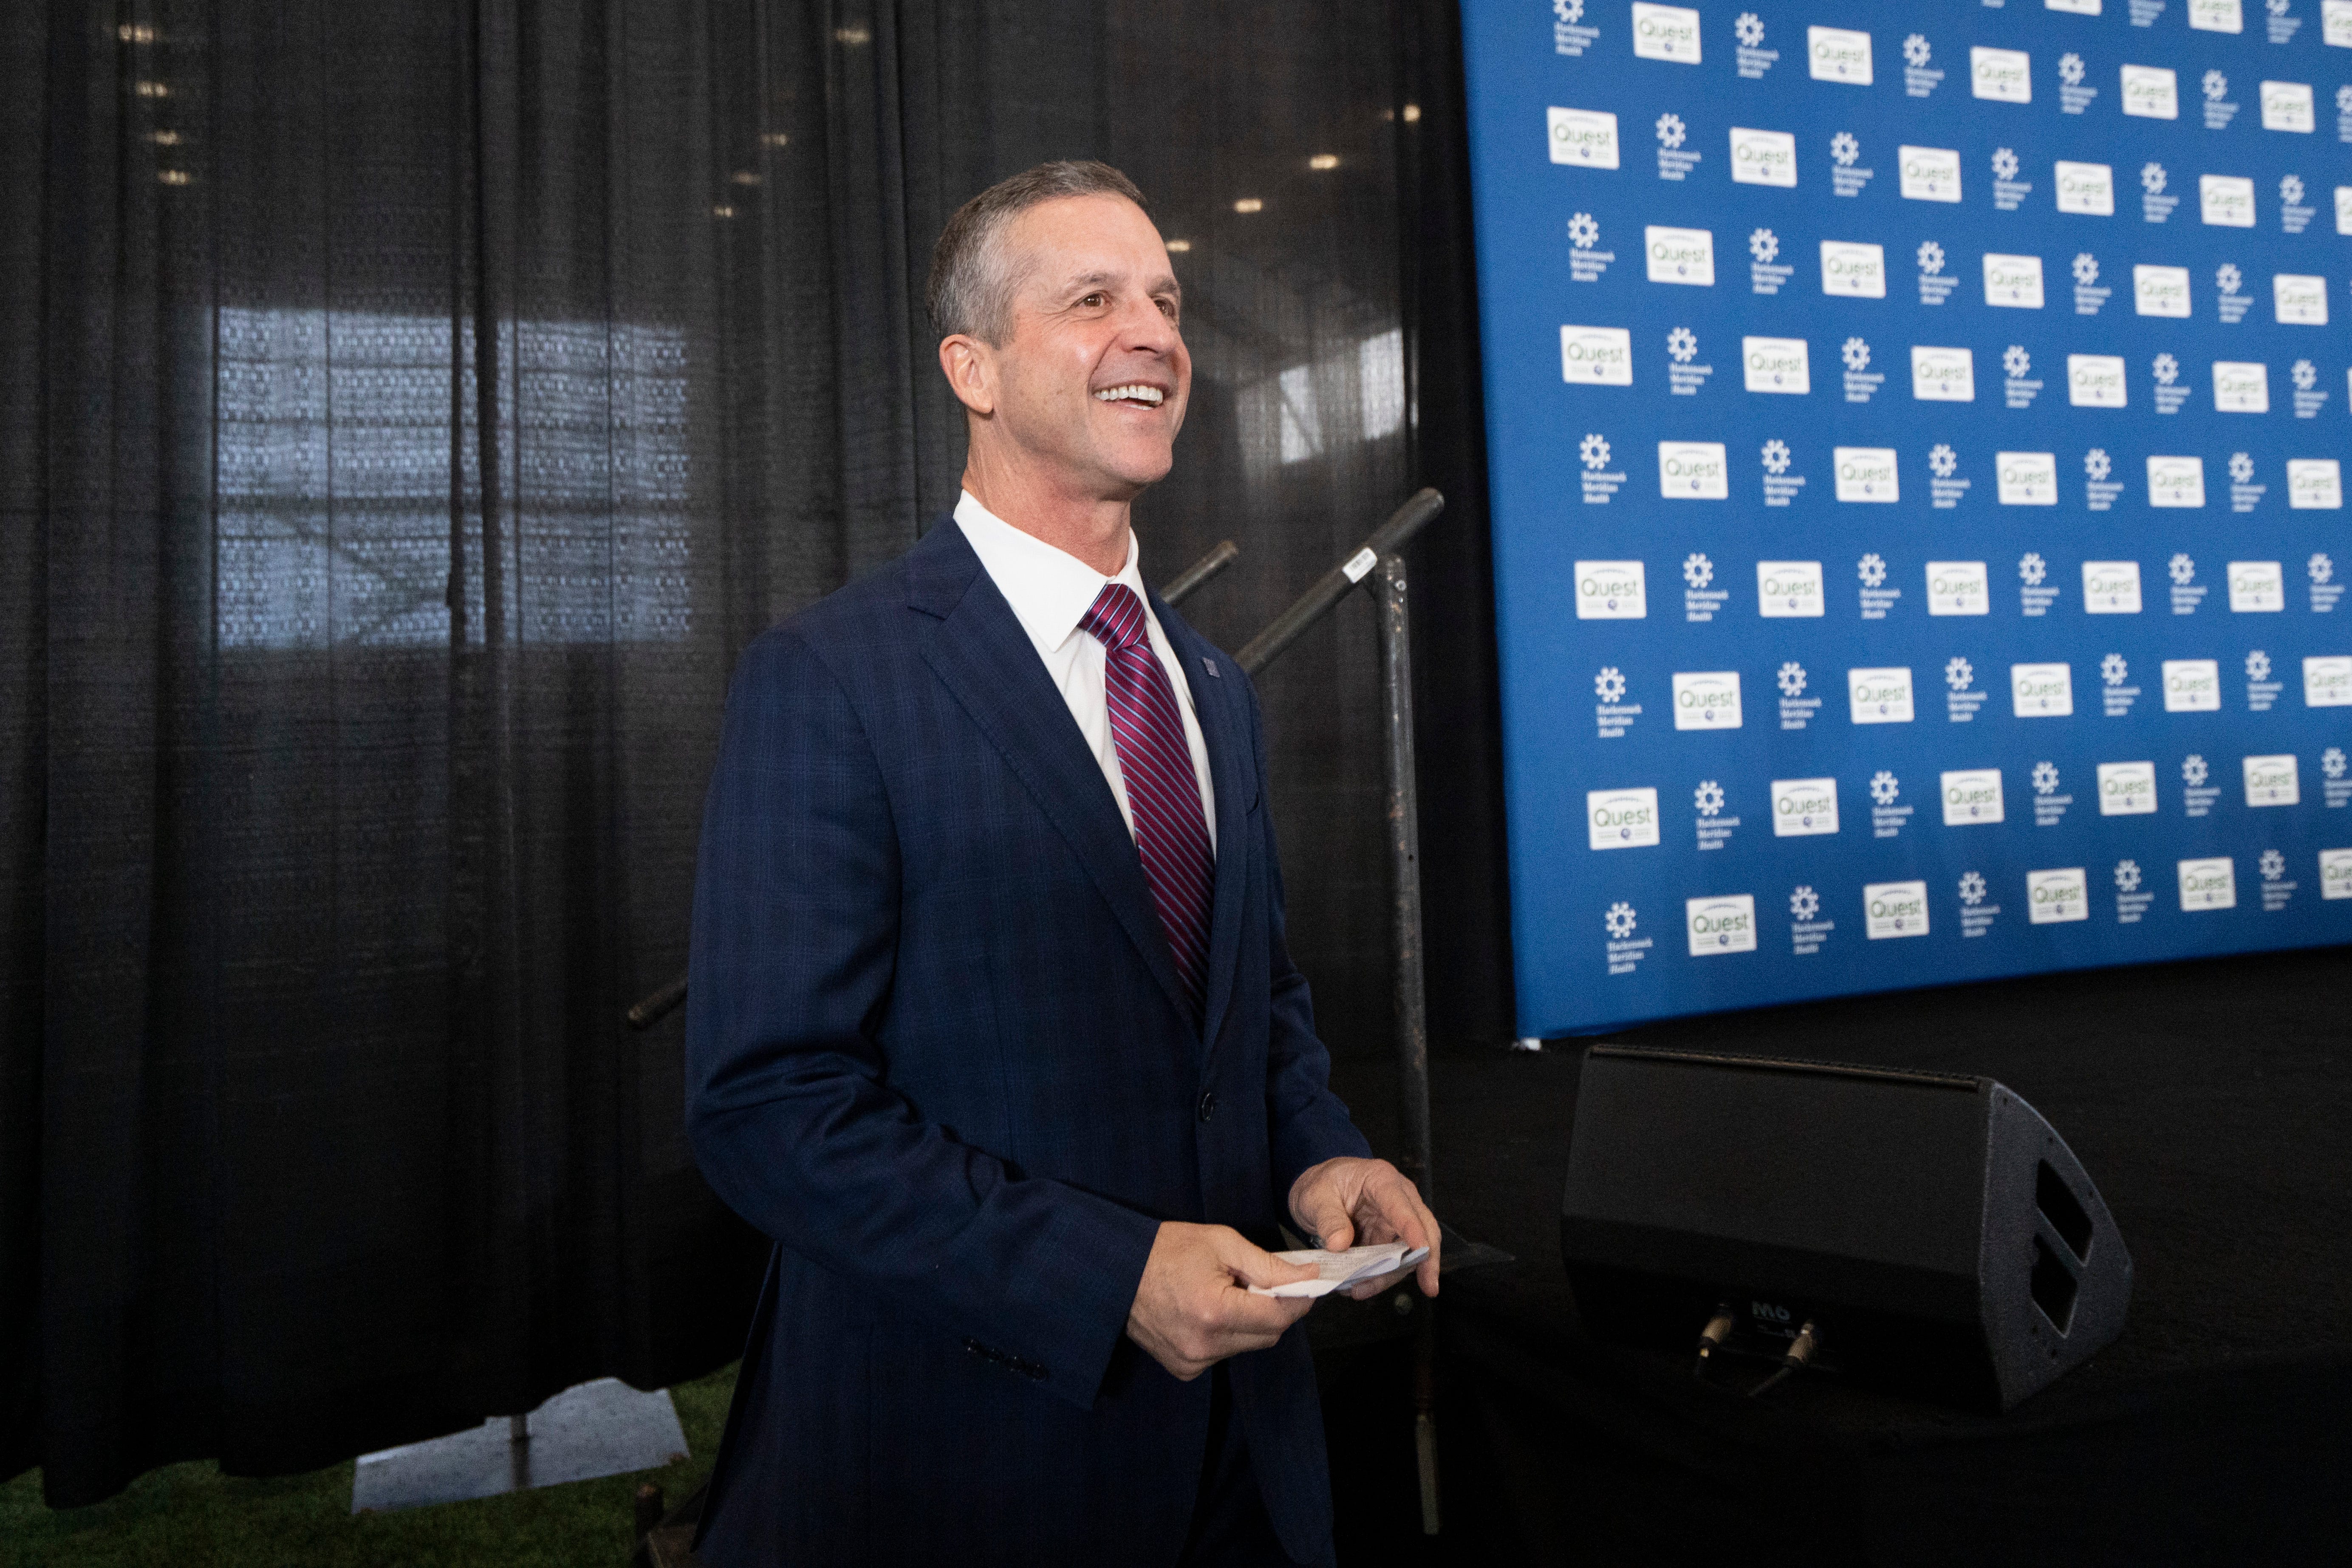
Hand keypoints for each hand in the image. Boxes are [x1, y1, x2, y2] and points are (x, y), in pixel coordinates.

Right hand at [1126, 1222, 1319, 1380]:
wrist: (1115, 1271)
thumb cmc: (1167, 1249)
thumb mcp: (1222, 1243)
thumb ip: (1268, 1265)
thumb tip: (1308, 1276)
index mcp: (1214, 1311)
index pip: (1278, 1317)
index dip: (1300, 1298)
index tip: (1308, 1280)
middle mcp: (1205, 1345)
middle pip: (1268, 1335)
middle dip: (1275, 1308)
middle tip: (1261, 1280)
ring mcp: (1192, 1361)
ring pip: (1248, 1345)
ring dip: (1250, 1321)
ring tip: (1226, 1292)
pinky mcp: (1184, 1369)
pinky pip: (1225, 1353)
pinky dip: (1228, 1333)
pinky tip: (1208, 1310)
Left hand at [1287, 1156, 1441, 1300]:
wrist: (1315, 1191)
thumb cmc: (1320, 1185)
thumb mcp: (1315, 1198)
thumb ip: (1328, 1219)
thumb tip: (1339, 1245)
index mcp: (1382, 1180)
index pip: (1402, 1206)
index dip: (1413, 1228)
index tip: (1420, 1249)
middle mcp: (1398, 1199)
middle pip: (1423, 1228)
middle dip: (1426, 1259)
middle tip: (1429, 1288)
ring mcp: (1396, 1221)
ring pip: (1409, 1251)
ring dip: (1391, 1275)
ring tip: (1362, 1290)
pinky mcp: (1388, 1238)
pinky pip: (1393, 1261)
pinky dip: (1380, 1276)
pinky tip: (1362, 1287)